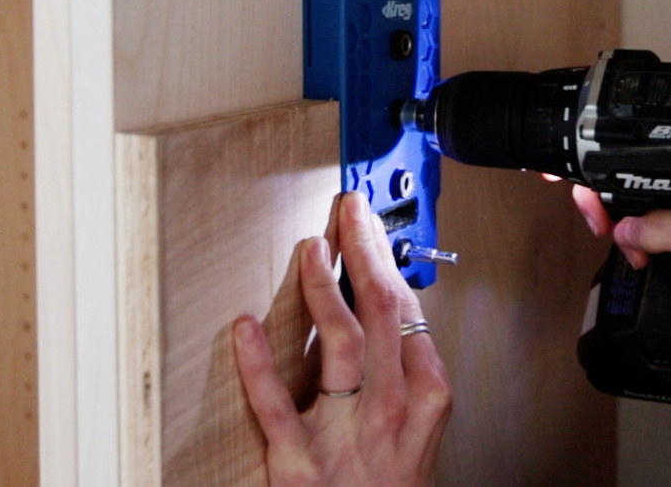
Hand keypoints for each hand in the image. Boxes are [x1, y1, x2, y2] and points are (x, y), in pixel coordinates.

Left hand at [233, 192, 451, 485]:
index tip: (368, 223)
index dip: (384, 255)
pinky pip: (278, 407)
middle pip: (379, 311)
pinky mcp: (301, 466)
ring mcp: (348, 436)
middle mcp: (392, 410)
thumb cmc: (393, 482)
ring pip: (340, 345)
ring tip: (310, 249)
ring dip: (323, 289)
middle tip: (346, 211)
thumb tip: (383, 301)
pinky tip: (245, 327)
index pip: (404, 307)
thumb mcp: (420, 422)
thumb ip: (406, 366)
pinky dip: (257, 364)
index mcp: (425, 395)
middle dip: (362, 250)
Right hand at [562, 164, 670, 343]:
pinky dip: (645, 221)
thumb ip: (670, 232)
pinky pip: (659, 198)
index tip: (577, 194)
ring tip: (631, 247)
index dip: (594, 174)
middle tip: (604, 231)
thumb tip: (624, 231)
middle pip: (626, 168)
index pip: (629, 153)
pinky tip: (646, 243)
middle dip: (605, 201)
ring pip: (640, 187)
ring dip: (625, 218)